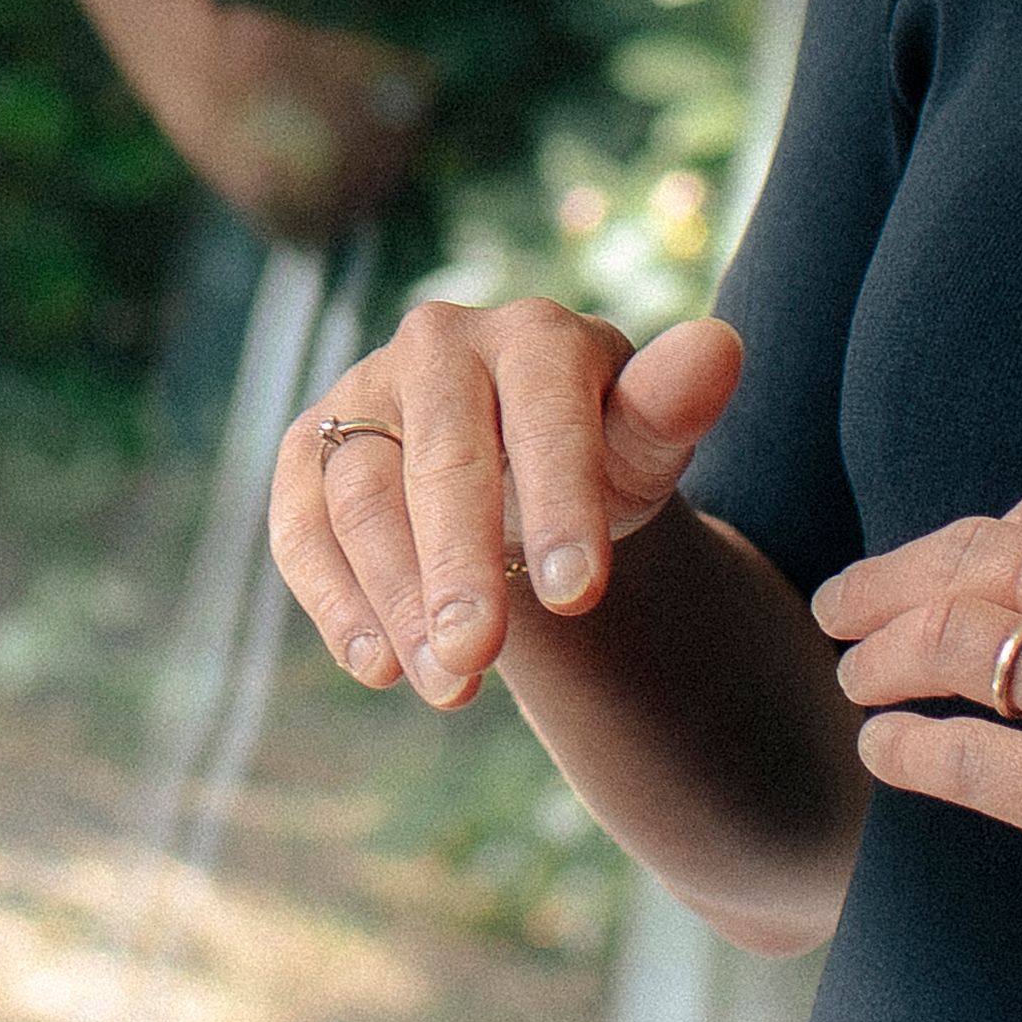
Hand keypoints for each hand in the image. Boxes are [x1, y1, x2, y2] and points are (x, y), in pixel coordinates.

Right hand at [273, 295, 750, 709]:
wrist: (519, 470)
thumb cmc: (596, 458)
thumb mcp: (642, 446)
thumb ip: (672, 408)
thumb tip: (719, 349)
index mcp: (533, 334)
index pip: (544, 414)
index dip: (560, 502)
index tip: (579, 597)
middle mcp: (437, 346)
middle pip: (442, 459)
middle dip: (460, 564)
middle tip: (478, 656)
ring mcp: (363, 393)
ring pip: (362, 494)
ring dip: (395, 597)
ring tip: (446, 686)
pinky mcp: (309, 450)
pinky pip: (302, 523)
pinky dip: (332, 597)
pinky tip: (375, 667)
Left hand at [815, 318, 1021, 1021]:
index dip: (978, 550)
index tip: (940, 576)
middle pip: (981, 572)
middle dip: (888, 586)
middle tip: (837, 608)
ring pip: (958, 655)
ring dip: (879, 662)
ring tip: (853, 676)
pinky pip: (966, 761)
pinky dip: (906, 751)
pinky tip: (885, 749)